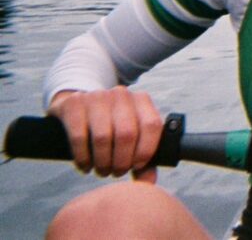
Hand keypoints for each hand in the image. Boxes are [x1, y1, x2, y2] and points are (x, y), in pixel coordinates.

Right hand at [47, 86, 164, 182]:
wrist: (75, 106)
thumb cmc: (110, 126)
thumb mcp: (129, 135)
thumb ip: (142, 157)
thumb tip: (149, 182)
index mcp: (141, 100)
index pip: (152, 125)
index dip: (145, 151)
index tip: (136, 166)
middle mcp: (121, 95)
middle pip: (127, 134)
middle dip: (121, 162)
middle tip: (116, 173)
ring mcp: (97, 97)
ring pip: (103, 137)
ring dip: (102, 162)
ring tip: (102, 170)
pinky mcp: (74, 104)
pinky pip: (79, 137)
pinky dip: (83, 158)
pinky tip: (85, 166)